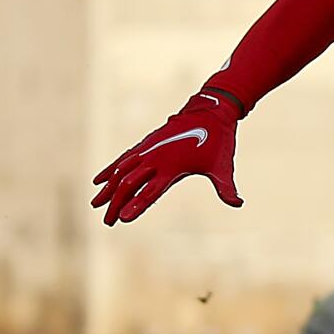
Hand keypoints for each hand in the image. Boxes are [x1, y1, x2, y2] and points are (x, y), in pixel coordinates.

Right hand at [91, 91, 242, 225]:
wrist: (211, 111)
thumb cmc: (218, 141)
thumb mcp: (222, 166)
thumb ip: (225, 187)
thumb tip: (237, 203)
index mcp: (172, 167)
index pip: (151, 191)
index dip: (137, 206)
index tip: (123, 218)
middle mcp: (155, 158)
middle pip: (131, 185)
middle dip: (117, 204)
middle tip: (108, 222)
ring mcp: (148, 150)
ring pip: (122, 172)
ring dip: (109, 189)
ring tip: (95, 204)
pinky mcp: (146, 145)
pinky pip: (123, 159)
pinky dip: (110, 170)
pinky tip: (99, 181)